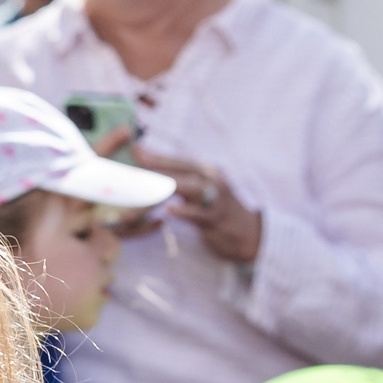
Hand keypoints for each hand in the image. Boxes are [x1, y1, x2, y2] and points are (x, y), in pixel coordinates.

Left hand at [132, 148, 260, 262]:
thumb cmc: (215, 210)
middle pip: (184, 170)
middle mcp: (213, 181)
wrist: (246, 233)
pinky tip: (169, 210)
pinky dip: (183, 211)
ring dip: (168, 184)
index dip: (158, 154)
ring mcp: (215, 199)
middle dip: (160, 164)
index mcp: (207, 172)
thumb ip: (180, 180)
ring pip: (191, 188)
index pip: (180, 160)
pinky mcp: (214, 220)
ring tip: (148, 182)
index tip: (136, 148)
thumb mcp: (201, 191)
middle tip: (138, 160)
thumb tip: (150, 169)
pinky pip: (197, 214)